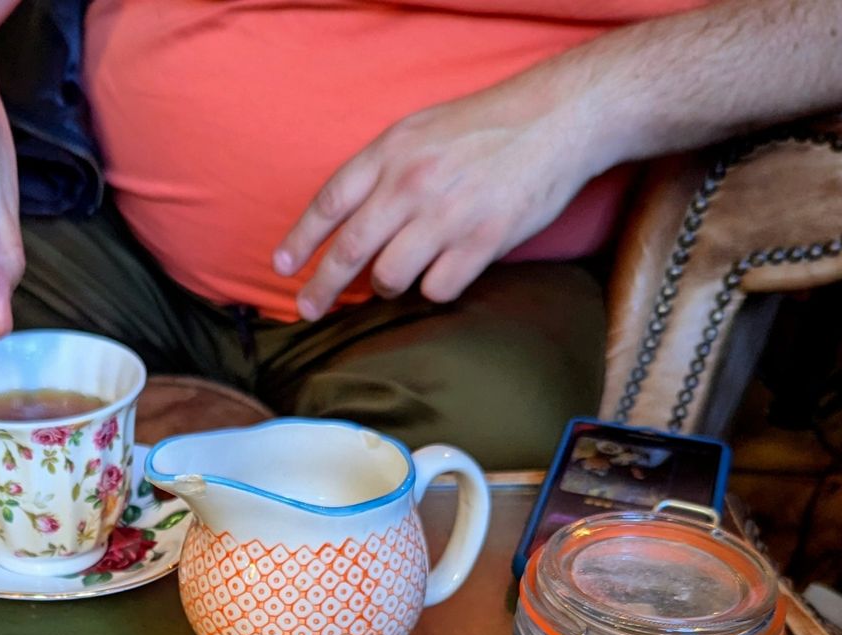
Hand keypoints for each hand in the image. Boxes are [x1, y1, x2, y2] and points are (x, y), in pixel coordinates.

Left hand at [274, 88, 599, 319]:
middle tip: (308, 309)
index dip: (301, 239)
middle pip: (349, 250)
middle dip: (322, 287)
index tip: (284, 266)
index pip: (330, 202)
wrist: (557, 119)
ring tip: (401, 274)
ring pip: (390, 277)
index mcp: (392, 152)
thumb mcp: (421, 130)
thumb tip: (344, 218)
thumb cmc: (486, 126)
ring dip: (388, 285)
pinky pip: (437, 289)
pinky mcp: (482, 242)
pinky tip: (445, 270)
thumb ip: (382, 169)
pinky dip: (434, 288)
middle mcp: (412, 184)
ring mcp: (447, 216)